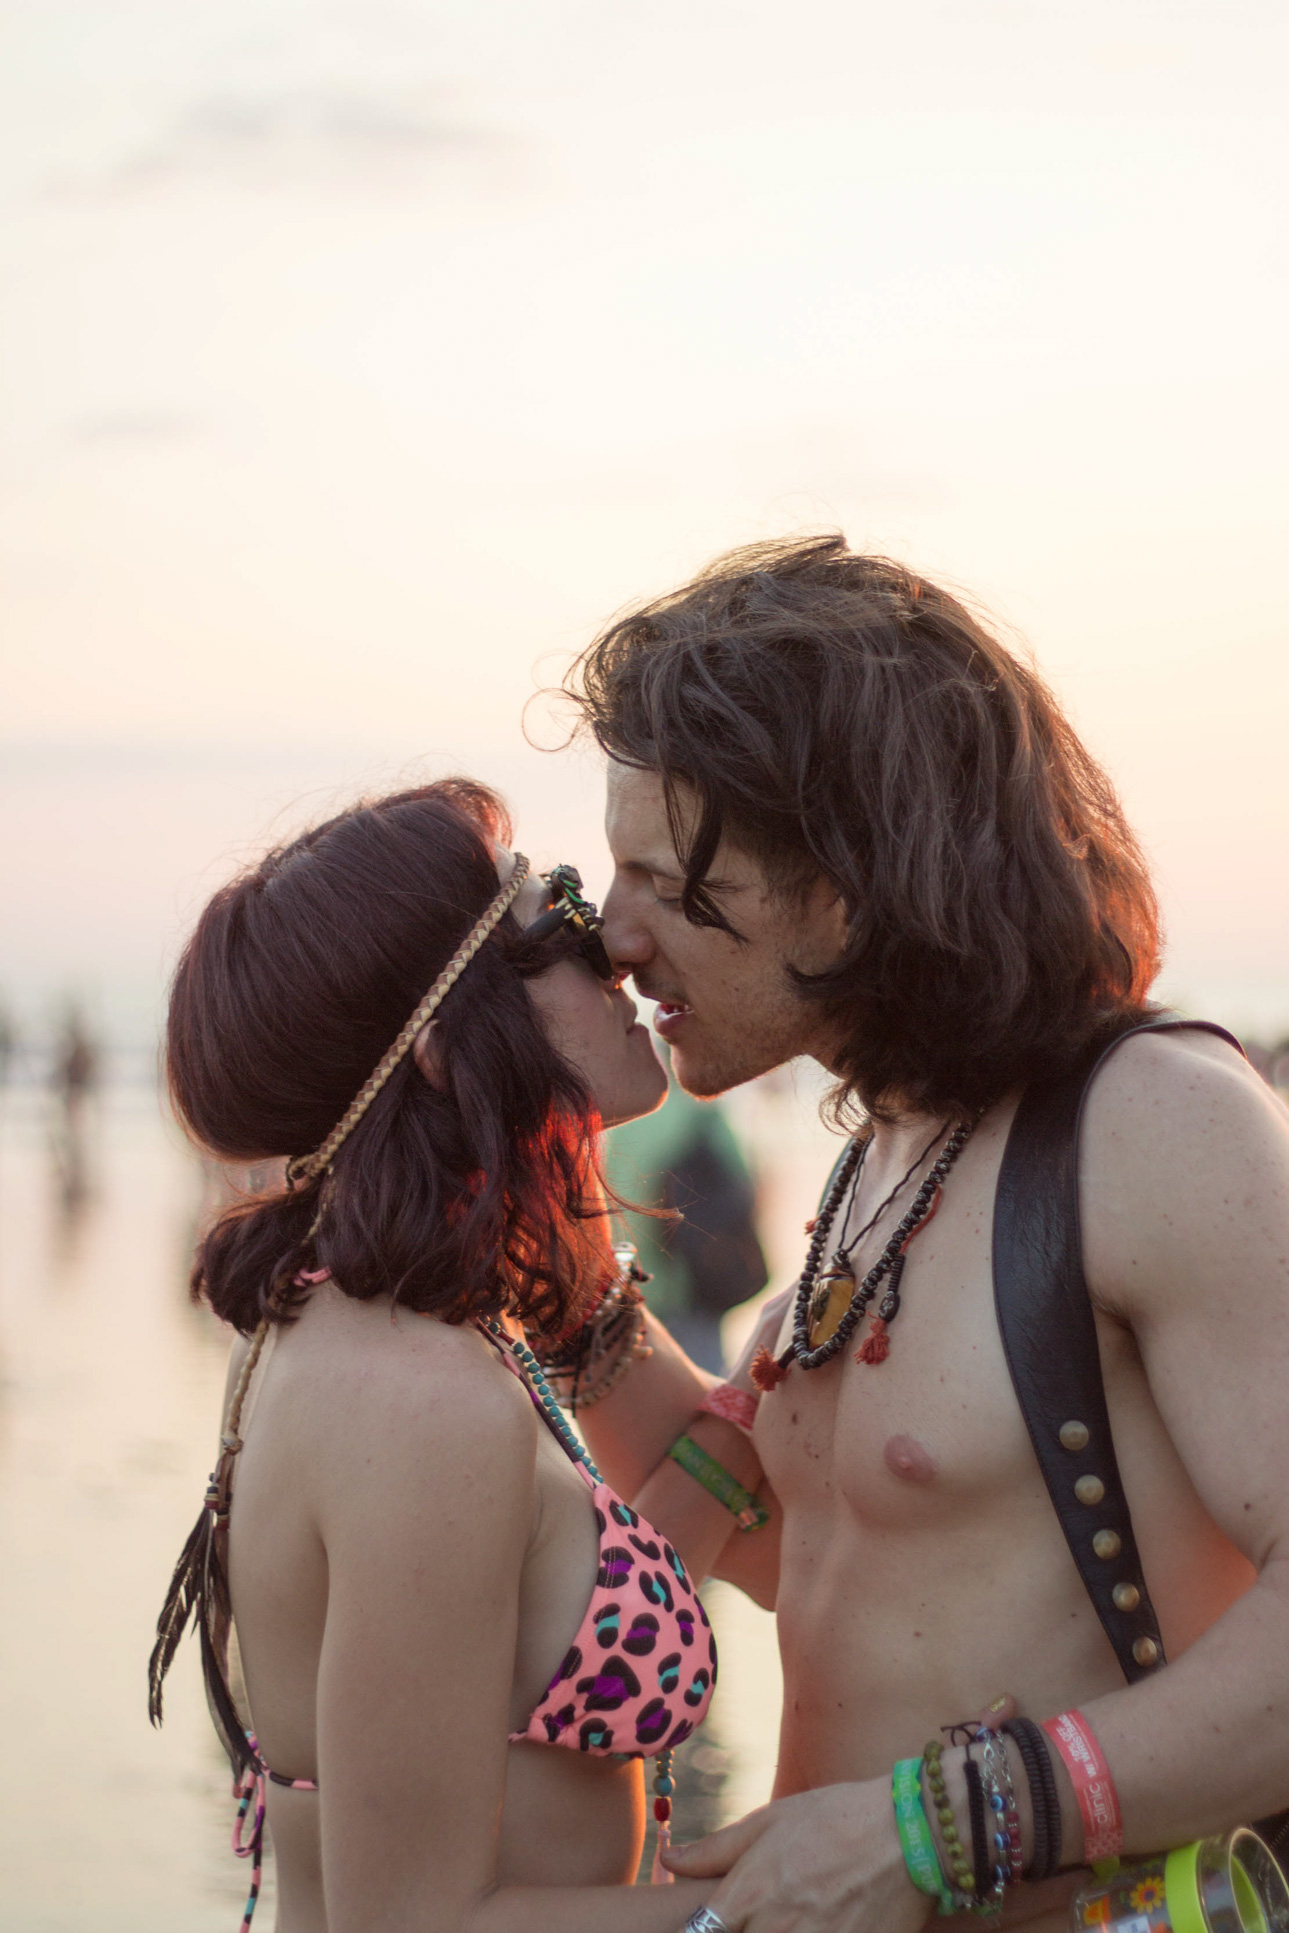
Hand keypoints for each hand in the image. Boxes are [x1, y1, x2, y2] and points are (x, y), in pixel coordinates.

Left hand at [663, 1777, 931, 1932]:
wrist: (910, 1832)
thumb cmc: (836, 1817)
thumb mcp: (770, 1820)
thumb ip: (715, 1850)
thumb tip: (666, 1861)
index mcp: (750, 1893)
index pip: (701, 1932)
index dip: (702, 1930)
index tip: (710, 1922)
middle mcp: (775, 1928)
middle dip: (741, 1929)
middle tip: (764, 1911)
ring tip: (795, 1914)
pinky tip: (820, 1922)